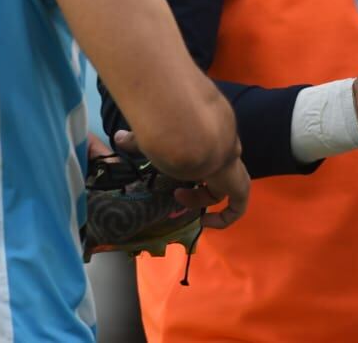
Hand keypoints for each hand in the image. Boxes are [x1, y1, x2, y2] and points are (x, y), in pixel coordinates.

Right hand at [111, 128, 250, 229]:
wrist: (199, 138)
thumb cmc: (175, 136)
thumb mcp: (156, 141)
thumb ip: (138, 140)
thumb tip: (118, 137)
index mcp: (207, 143)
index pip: (205, 160)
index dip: (192, 174)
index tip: (173, 181)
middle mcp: (224, 155)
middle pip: (216, 177)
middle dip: (197, 189)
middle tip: (177, 193)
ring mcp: (234, 169)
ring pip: (226, 190)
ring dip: (203, 200)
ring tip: (181, 199)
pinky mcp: (239, 185)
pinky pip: (238, 206)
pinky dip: (225, 218)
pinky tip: (205, 222)